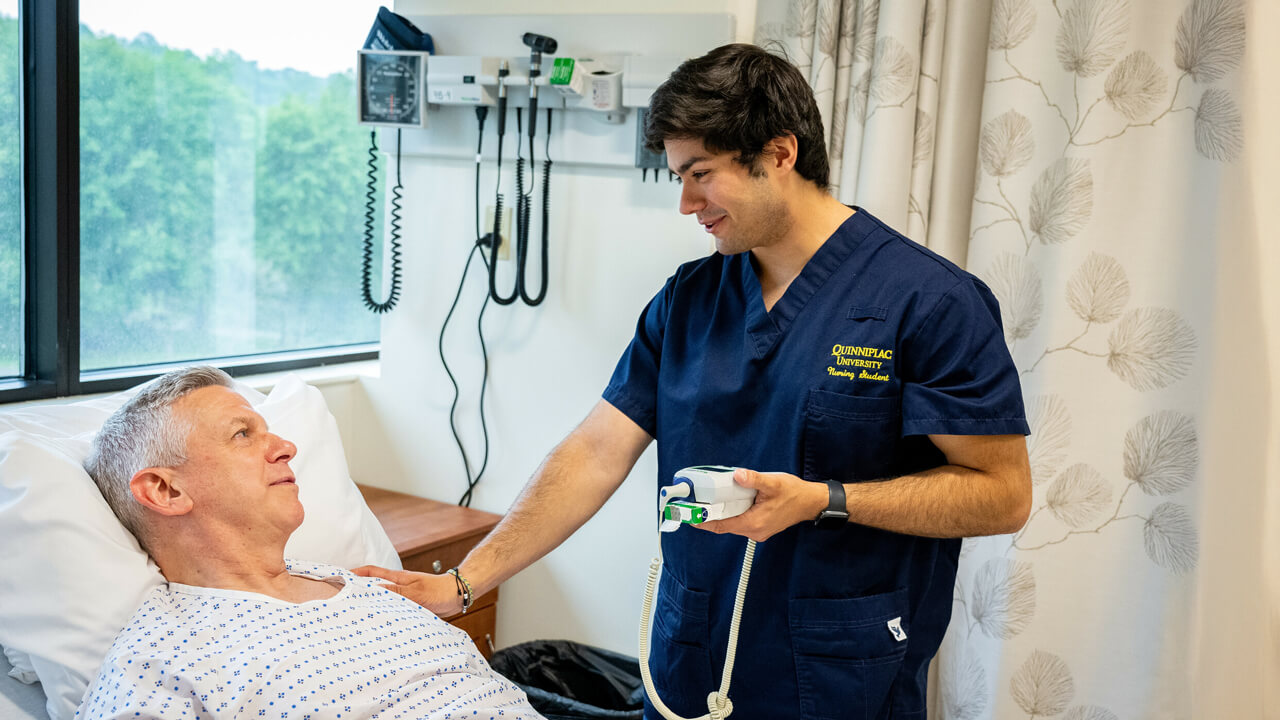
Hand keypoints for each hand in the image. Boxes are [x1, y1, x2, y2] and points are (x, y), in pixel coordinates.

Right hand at [352, 565, 463, 616]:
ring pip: (382, 598)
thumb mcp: (415, 593)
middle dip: (358, 590)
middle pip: (373, 585)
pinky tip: (380, 622)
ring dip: (371, 603)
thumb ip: (395, 593)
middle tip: (343, 599)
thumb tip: (372, 591)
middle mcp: (397, 586)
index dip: (355, 574)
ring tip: (357, 614)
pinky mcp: (410, 605)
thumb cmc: (438, 591)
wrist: (457, 595)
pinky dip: (385, 612)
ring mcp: (403, 595)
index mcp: (397, 578)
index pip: (371, 572)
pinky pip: (393, 607)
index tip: (340, 578)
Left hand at [695, 468, 827, 541]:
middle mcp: (753, 530)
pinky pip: (740, 520)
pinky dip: (733, 511)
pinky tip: (732, 499)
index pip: (721, 525)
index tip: (689, 515)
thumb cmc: (794, 494)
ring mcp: (757, 529)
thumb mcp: (773, 483)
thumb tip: (737, 475)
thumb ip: (753, 479)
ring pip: (732, 521)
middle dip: (710, 513)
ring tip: (712, 498)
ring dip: (722, 511)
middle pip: (724, 524)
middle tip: (697, 501)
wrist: (810, 502)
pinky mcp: (760, 525)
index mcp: (753, 523)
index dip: (703, 521)